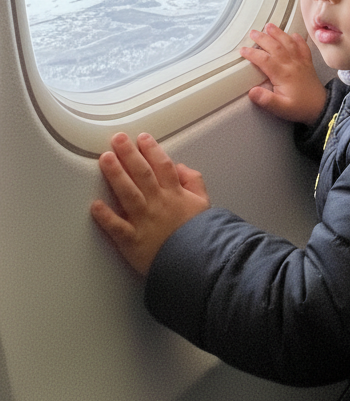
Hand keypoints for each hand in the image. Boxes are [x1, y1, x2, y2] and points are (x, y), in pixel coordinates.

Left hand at [90, 132, 210, 275]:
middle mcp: (158, 203)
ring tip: (105, 159)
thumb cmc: (201, 235)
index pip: (162, 165)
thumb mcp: (204, 204)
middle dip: (129, 154)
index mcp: (175, 194)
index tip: (142, 138)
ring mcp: (144, 221)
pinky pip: (117, 227)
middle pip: (142, 173)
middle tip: (117, 139)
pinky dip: (105, 216)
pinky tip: (94, 205)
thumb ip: (194, 182)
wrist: (198, 262)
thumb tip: (181, 168)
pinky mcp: (133, 241)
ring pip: (127, 193)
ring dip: (115, 175)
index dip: (152, 149)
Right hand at [240, 23, 327, 124]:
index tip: (243, 50)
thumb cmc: (300, 108)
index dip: (253, 54)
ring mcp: (301, 62)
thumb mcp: (281, 108)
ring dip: (278, 33)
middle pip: (276, 47)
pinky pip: (303, 47)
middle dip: (263, 38)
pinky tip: (293, 34)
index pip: (265, 60)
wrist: (320, 107)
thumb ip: (266, 100)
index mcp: (284, 75)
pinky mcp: (307, 63)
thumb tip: (252, 92)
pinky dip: (298, 39)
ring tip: (269, 26)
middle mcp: (292, 65)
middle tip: (252, 33)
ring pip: (289, 43)